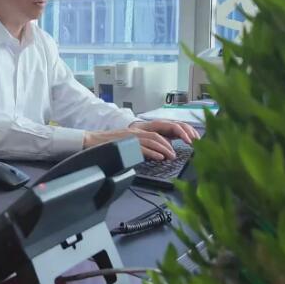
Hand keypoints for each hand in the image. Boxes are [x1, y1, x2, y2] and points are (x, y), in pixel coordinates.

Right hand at [82, 120, 199, 160]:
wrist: (91, 143)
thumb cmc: (113, 146)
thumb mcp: (134, 143)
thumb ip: (149, 145)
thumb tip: (165, 153)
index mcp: (142, 127)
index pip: (166, 125)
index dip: (182, 129)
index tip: (193, 138)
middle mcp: (139, 128)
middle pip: (164, 127)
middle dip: (180, 133)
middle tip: (191, 143)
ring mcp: (132, 135)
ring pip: (154, 137)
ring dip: (166, 147)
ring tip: (172, 156)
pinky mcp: (125, 143)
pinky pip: (142, 147)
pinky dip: (153, 152)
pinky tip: (160, 158)